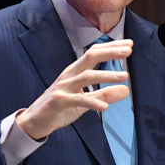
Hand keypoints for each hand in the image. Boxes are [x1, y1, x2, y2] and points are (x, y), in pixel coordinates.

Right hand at [16, 39, 133, 139]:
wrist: (35, 120)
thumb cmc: (60, 106)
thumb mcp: (86, 101)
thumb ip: (104, 94)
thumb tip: (126, 89)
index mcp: (76, 71)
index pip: (94, 53)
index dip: (111, 47)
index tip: (129, 44)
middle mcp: (70, 74)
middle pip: (90, 56)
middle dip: (110, 52)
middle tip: (128, 51)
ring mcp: (63, 87)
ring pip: (86, 76)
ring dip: (106, 75)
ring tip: (124, 76)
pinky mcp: (58, 101)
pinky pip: (78, 100)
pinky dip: (92, 102)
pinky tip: (104, 107)